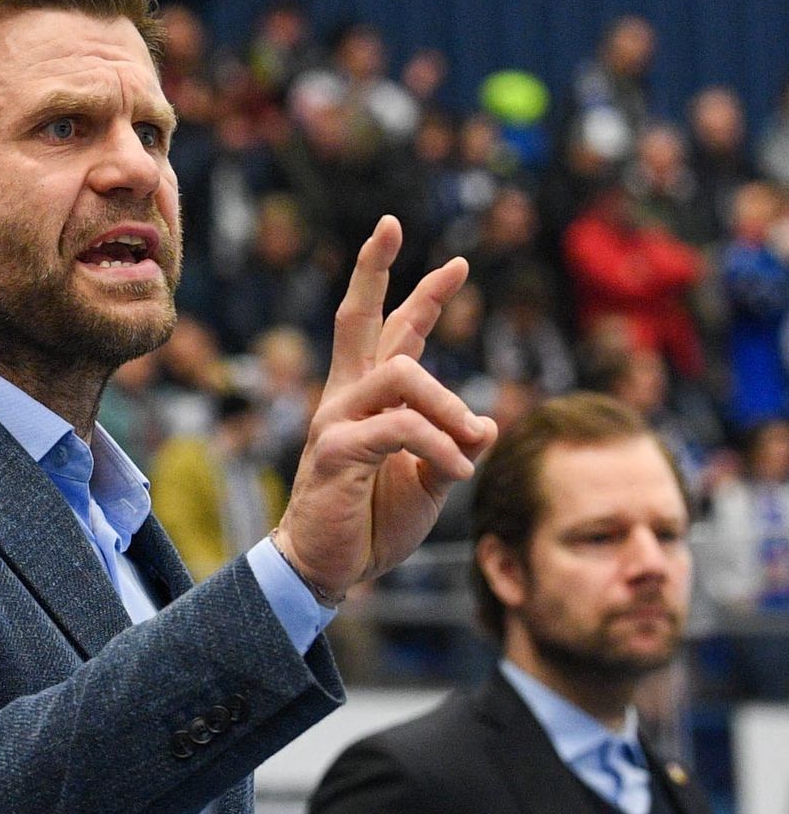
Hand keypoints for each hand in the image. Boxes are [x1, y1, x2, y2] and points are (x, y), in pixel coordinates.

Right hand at [274, 216, 495, 599]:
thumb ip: (452, 449)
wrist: (326, 570)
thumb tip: (486, 425)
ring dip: (448, 404)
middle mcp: (345, 400)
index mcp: (367, 400)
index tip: (458, 262)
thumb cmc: (371, 525)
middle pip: (359, 320)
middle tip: (426, 243)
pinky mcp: (335, 453)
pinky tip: (455, 469)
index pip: (390, 332)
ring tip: (471, 439)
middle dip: (384, 274)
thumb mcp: (427, 485)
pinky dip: (438, 445)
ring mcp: (335, 423)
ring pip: (401, 374)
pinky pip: (398, 428)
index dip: (421, 294)